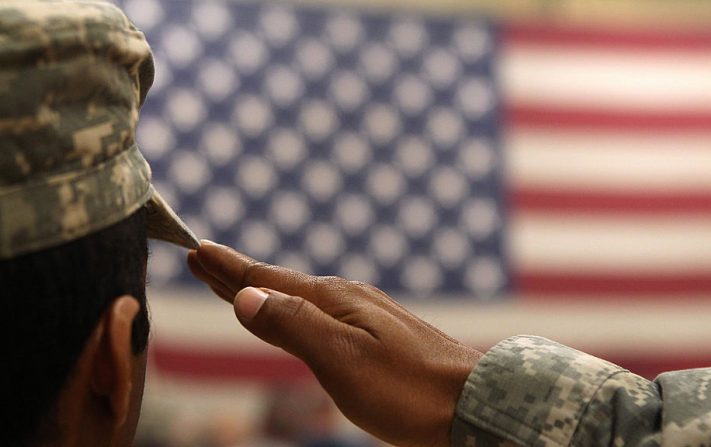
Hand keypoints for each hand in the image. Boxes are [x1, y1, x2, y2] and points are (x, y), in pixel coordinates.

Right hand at [187, 241, 481, 446]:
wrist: (471, 403)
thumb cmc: (408, 388)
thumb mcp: (342, 359)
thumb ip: (293, 326)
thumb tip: (247, 295)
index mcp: (334, 301)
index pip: (268, 279)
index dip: (229, 268)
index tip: (197, 250)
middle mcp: (347, 301)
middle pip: (279, 284)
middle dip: (238, 274)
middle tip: (203, 258)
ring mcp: (364, 316)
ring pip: (299, 299)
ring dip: (263, 290)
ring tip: (238, 285)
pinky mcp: (377, 336)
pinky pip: (319, 314)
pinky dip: (292, 310)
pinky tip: (297, 315)